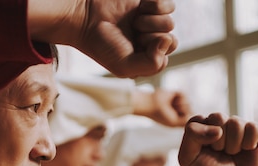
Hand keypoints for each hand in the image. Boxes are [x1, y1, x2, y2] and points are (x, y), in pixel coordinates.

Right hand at [29, 0, 176, 77]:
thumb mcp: (125, 66)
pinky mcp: (148, 5)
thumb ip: (152, 64)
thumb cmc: (102, 45)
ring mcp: (149, 23)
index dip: (151, 53)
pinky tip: (140, 8)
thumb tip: (169, 39)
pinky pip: (169, 6)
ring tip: (134, 21)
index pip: (164, 59)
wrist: (85, 16)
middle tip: (134, 35)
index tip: (133, 47)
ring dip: (151, 22)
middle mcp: (148, 43)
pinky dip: (156, 6)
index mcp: (143, 61)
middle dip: (153, 38)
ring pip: (170, 24)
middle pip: (172, 42)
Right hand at [133, 89, 190, 126]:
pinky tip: (171, 99)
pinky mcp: (176, 94)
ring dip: (180, 105)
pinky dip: (178, 98)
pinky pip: (184, 95)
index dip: (185, 118)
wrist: (151, 105)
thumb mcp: (174, 122)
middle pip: (191, 111)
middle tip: (172, 111)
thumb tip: (195, 113)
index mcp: (178, 119)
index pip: (190, 119)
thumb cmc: (160, 116)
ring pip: (189, 103)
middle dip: (183, 111)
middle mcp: (179, 111)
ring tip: (171, 105)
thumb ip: (186, 120)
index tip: (176, 118)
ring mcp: (178, 102)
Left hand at [178, 113, 257, 165]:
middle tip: (219, 153)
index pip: (198, 119)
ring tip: (232, 154)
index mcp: (202, 127)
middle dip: (217, 141)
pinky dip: (248, 143)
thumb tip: (218, 129)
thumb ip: (191, 136)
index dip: (200, 138)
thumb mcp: (187, 158)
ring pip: (235, 122)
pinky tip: (247, 150)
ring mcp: (240, 127)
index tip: (203, 152)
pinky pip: (253, 128)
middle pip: (218, 117)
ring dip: (232, 145)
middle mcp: (221, 124)